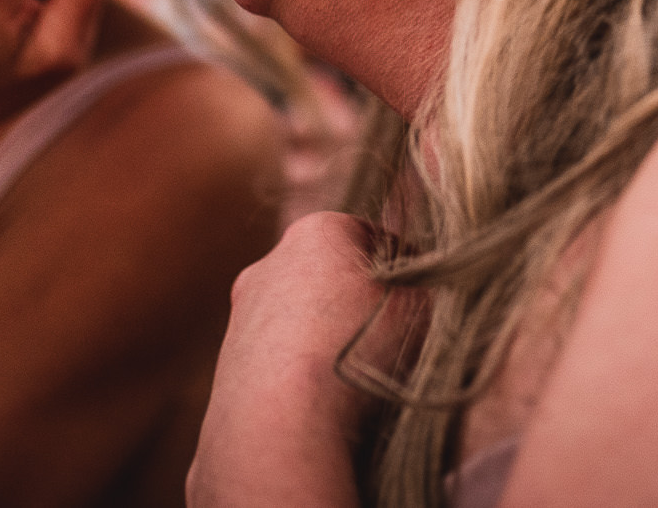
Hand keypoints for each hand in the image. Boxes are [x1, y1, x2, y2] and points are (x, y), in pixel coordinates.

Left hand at [190, 212, 421, 505]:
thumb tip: (430, 290)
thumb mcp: (427, 304)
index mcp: (318, 231)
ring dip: (327, 349)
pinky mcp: (226, 370)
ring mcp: (241, 318)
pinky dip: (300, 384)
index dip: (409, 277)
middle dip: (359, 310)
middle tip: (391, 350)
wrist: (282, 424)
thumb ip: (431, 286)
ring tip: (356, 388)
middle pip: (332, 282)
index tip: (425, 311)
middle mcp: (269, 265)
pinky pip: (278, 370)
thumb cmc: (363, 351)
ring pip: (301, 326)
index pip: (378, 242)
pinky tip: (322, 411)